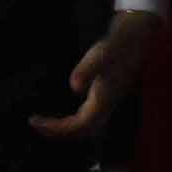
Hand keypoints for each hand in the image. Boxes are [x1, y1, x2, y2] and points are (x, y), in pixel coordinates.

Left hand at [28, 9, 159, 140]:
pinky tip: (64, 116)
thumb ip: (87, 69)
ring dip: (65, 129)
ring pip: (85, 127)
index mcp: (102, 102)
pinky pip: (87, 118)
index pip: (77, 126)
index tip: (35, 121)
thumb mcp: (102, 55)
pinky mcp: (106, 97)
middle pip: (81, 132)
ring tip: (45, 123)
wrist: (135, 39)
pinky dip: (72, 121)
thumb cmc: (117, 46)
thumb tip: (74, 87)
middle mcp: (105, 107)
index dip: (56, 129)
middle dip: (58, 132)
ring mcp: (106, 103)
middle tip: (35, 123)